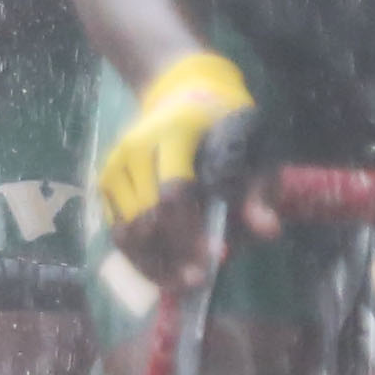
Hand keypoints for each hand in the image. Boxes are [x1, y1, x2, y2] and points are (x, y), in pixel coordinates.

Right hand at [96, 49, 256, 286]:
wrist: (180, 91)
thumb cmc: (224, 121)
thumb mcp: (253, 145)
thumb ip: (259, 188)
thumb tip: (267, 231)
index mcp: (173, 134)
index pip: (172, 194)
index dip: (189, 234)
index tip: (213, 261)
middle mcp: (135, 150)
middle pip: (145, 219)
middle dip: (172, 258)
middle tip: (199, 281)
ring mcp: (115, 167)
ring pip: (126, 232)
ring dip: (153, 265)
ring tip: (182, 284)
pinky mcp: (106, 184)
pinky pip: (118, 232)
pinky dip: (139, 258)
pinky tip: (165, 272)